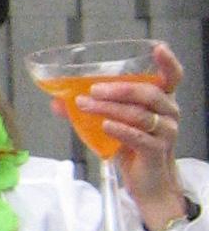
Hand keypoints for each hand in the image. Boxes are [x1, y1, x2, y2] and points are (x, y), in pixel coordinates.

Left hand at [78, 44, 189, 230]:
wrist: (147, 183)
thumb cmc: (132, 146)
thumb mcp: (112, 123)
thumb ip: (89, 110)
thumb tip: (57, 101)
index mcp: (162, 100)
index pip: (172, 76)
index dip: (168, 62)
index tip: (158, 48)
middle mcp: (169, 112)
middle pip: (148, 93)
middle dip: (118, 89)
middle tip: (92, 89)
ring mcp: (166, 132)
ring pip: (139, 115)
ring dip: (109, 108)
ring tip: (86, 105)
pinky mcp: (157, 151)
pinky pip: (138, 136)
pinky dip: (120, 130)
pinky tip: (105, 125)